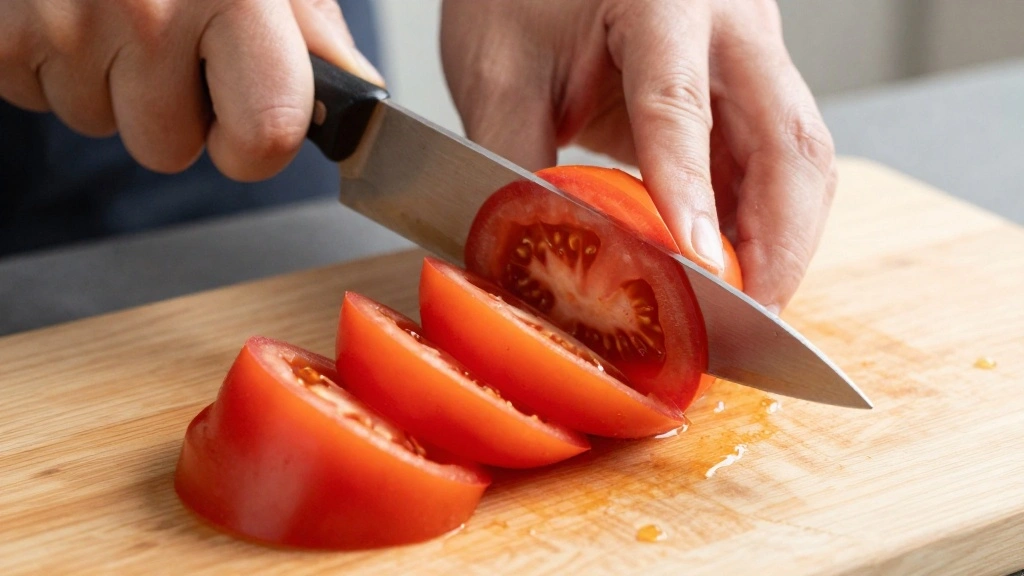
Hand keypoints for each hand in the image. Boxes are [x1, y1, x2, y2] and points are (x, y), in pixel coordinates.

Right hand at [0, 0, 382, 180]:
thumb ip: (309, 26)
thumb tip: (356, 92)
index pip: (264, 137)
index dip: (255, 147)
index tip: (246, 126)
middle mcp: (148, 13)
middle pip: (167, 149)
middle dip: (169, 109)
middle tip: (163, 36)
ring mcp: (65, 25)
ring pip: (99, 124)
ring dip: (109, 82)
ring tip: (111, 8)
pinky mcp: (3, 37)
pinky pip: (38, 99)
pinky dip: (52, 64)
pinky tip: (68, 8)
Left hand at [441, 0, 836, 312]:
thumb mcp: (500, 70)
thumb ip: (516, 162)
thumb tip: (536, 262)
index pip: (680, 104)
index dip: (691, 192)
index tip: (700, 269)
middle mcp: (729, 22)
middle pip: (789, 141)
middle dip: (779, 241)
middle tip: (747, 318)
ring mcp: (749, 55)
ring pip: (799, 159)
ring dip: (779, 240)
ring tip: (741, 309)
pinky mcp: (747, 90)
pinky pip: (772, 166)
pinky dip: (759, 225)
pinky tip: (729, 269)